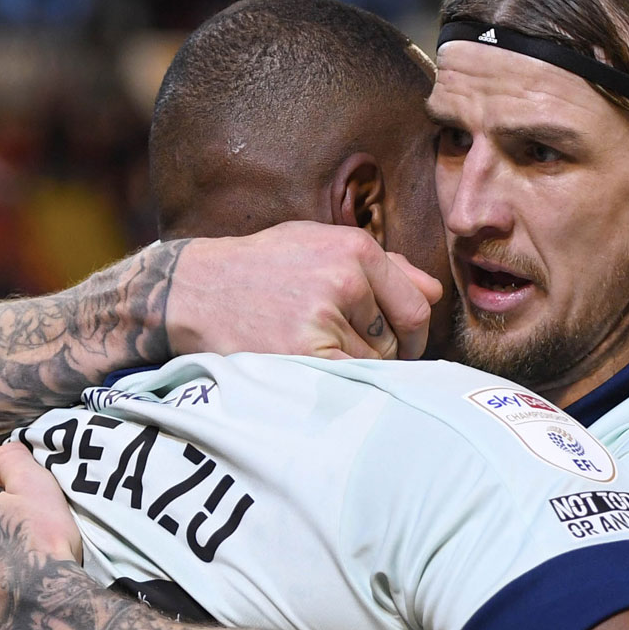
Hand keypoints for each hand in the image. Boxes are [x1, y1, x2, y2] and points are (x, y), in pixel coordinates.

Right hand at [165, 222, 442, 359]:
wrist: (195, 289)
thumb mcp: (319, 244)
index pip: (417, 306)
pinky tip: (316, 371)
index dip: (412, 333)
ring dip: (355, 368)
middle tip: (342, 348)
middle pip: (398, 341)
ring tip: (316, 352)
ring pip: (373, 365)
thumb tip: (434, 292)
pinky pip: (349, 381)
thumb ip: (383, 266)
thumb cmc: (262, 267)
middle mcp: (346, 280)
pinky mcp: (304, 353)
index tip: (400, 346)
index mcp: (356, 248)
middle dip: (381, 352)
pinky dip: (341, 384)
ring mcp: (325, 318)